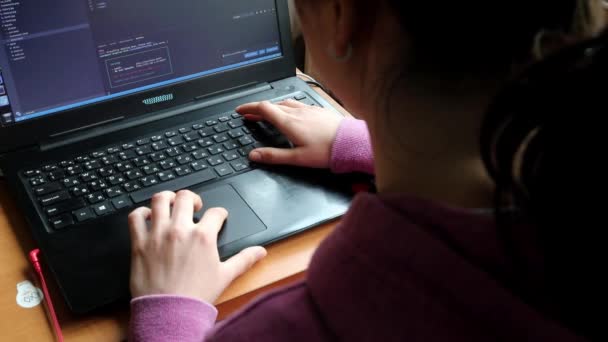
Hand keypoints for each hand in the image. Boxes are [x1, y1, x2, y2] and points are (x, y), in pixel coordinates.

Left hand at [128, 190, 266, 302]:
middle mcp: (180, 230)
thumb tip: (260, 252)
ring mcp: (158, 234)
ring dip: (167, 198)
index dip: (220, 213)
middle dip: (193, 198)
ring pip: (160, 200)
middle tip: (194, 205)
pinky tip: (147, 216)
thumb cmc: (196, 295)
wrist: (170, 312)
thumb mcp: (225, 276)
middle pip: (186, 197)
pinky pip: (135, 217)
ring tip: (170, 202)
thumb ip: (244, 259)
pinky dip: (141, 213)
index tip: (218, 217)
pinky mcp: (139, 243)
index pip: (215, 213)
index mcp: (203, 237)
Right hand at [236, 99, 343, 167]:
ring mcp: (308, 109)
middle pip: (272, 105)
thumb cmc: (326, 151)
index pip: (263, 109)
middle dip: (258, 109)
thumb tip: (254, 155)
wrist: (350, 142)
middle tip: (249, 114)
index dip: (249, 108)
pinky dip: (288, 107)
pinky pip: (298, 104)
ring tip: (268, 113)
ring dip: (273, 107)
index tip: (240, 110)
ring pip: (285, 103)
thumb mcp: (297, 158)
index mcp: (289, 122)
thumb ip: (273, 156)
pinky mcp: (318, 110)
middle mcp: (297, 112)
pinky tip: (292, 113)